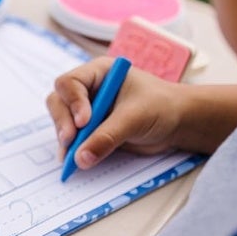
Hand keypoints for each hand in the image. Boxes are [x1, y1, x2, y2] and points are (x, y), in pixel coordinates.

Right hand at [46, 57, 183, 169]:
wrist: (177, 123)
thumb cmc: (161, 107)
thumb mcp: (134, 119)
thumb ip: (107, 137)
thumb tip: (80, 158)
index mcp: (99, 73)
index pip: (70, 83)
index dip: (72, 103)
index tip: (84, 123)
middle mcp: (89, 89)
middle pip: (59, 102)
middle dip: (63, 122)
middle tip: (70, 141)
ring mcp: (87, 110)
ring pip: (62, 122)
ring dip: (65, 139)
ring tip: (71, 157)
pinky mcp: (90, 130)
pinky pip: (72, 139)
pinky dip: (71, 150)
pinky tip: (72, 162)